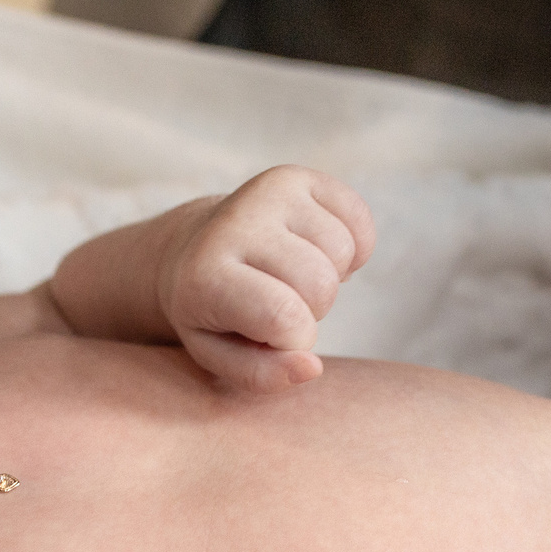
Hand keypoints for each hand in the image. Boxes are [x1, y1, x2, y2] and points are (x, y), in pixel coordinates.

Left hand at [160, 166, 375, 392]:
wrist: (191, 249)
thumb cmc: (211, 314)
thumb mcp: (219, 356)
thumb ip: (262, 375)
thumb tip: (311, 367)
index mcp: (206, 275)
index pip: (283, 317)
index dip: (296, 341)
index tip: (272, 337)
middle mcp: (236, 223)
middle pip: (321, 285)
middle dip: (312, 309)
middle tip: (281, 305)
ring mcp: (268, 191)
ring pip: (343, 252)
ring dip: (330, 277)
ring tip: (293, 279)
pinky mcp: (298, 176)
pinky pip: (359, 222)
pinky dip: (351, 249)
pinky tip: (315, 254)